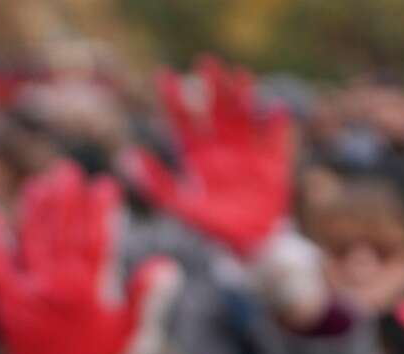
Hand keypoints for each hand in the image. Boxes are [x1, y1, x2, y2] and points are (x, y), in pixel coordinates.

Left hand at [0, 162, 179, 353]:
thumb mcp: (139, 335)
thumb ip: (150, 298)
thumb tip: (168, 266)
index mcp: (90, 295)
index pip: (96, 240)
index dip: (101, 210)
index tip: (105, 184)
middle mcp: (55, 290)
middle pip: (61, 233)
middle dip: (66, 199)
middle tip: (69, 171)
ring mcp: (27, 296)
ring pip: (30, 242)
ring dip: (35, 210)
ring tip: (42, 184)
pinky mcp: (5, 305)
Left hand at [122, 57, 291, 256]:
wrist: (250, 242)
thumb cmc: (213, 225)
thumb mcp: (180, 206)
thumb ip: (157, 183)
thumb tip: (127, 157)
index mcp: (197, 155)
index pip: (182, 121)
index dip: (174, 99)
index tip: (164, 77)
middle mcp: (222, 147)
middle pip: (216, 110)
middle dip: (212, 86)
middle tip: (206, 62)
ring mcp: (249, 152)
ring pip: (244, 116)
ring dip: (242, 96)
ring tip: (240, 75)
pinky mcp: (273, 162)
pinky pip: (276, 140)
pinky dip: (276, 125)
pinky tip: (275, 109)